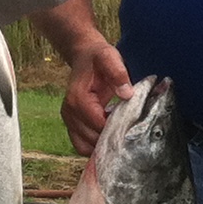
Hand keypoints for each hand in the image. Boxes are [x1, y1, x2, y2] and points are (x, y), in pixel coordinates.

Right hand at [60, 39, 130, 155]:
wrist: (84, 56)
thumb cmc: (97, 57)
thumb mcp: (108, 57)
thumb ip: (117, 72)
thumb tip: (126, 94)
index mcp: (77, 99)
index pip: (98, 126)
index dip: (117, 129)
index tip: (133, 127)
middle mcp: (69, 113)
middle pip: (92, 139)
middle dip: (112, 138)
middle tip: (130, 133)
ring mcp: (69, 121)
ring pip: (85, 147)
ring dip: (103, 145)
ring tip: (119, 135)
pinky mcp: (72, 126)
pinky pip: (82, 146)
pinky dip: (95, 146)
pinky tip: (110, 136)